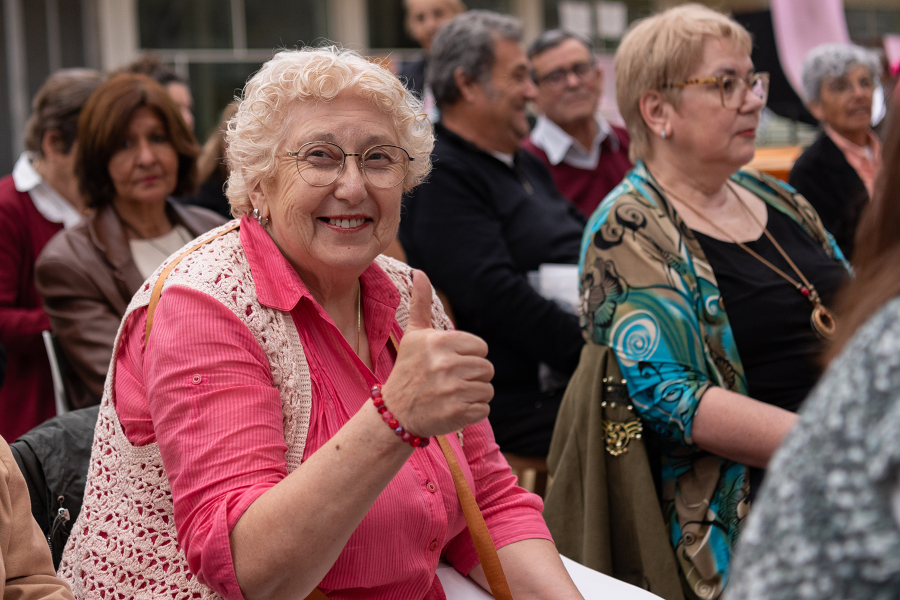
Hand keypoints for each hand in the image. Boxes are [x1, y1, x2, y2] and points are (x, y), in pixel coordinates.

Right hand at [381, 270, 493, 437]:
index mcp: (439, 342)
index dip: (468, 356)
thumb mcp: (413, 335)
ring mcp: (452, 390)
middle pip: (487, 369)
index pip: (481, 348)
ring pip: (487, 389)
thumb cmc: (408, 370)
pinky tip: (452, 409)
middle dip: (472, 376)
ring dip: (473, 394)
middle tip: (449, 382)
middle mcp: (446, 364)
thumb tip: (419, 272)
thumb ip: (419, 303)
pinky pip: (484, 409)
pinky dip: (472, 412)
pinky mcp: (458, 413)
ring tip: (450, 395)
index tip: (448, 363)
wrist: (394, 413)